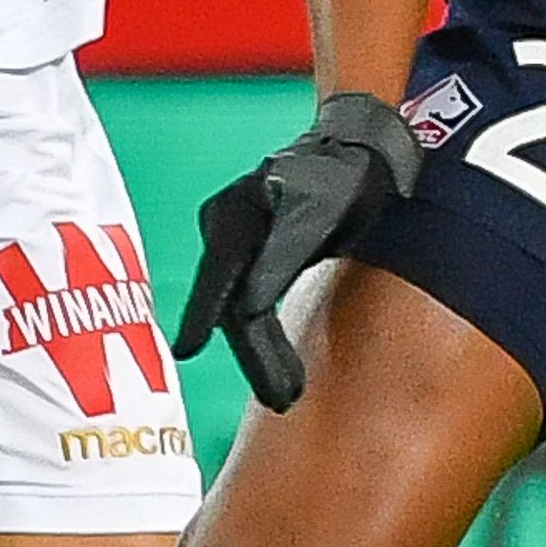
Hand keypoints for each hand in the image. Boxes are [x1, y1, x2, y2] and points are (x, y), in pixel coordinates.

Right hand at [172, 88, 420, 409]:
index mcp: (235, 215)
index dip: (205, 319)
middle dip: (255, 354)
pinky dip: (265, 332)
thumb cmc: (342, 177)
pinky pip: (249, 298)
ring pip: (240, 306)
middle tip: (282, 398)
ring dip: (264, 351)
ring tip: (286, 393)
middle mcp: (224, 226)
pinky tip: (276, 364)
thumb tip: (246, 308)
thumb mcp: (318, 217)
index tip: (187, 354)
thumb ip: (280, 259)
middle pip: (231, 300)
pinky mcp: (250, 251)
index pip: (219, 279)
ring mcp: (234, 238)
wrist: (359, 149)